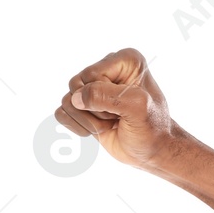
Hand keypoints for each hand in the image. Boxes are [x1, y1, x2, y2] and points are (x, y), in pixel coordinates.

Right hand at [55, 48, 187, 173]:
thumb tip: (75, 98)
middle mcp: (106, 68)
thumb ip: (107, 96)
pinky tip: (98, 130)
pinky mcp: (81, 105)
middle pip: (76, 86)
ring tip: (112, 123)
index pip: (92, 75)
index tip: (129, 107)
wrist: (152, 152)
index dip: (107, 97)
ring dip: (90, 121)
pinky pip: (61, 113)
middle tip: (119, 117)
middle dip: (97, 109)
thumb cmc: (152, 129)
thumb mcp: (137, 108)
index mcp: (125, 60)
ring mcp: (91, 87)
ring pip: (67, 101)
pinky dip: (78, 127)